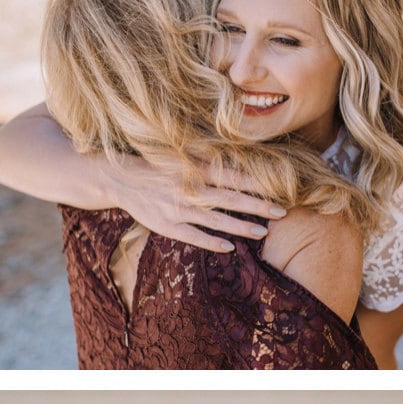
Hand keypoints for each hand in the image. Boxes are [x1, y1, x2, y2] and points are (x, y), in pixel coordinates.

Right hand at [103, 155, 287, 253]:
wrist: (120, 178)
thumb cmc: (157, 166)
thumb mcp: (182, 156)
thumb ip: (208, 159)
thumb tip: (238, 159)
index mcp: (195, 169)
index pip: (233, 177)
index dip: (257, 184)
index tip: (279, 190)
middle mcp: (189, 188)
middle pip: (230, 198)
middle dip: (258, 206)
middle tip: (282, 212)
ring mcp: (178, 208)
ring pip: (215, 219)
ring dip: (241, 226)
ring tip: (263, 232)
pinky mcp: (167, 225)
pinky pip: (193, 236)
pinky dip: (211, 242)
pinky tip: (230, 247)